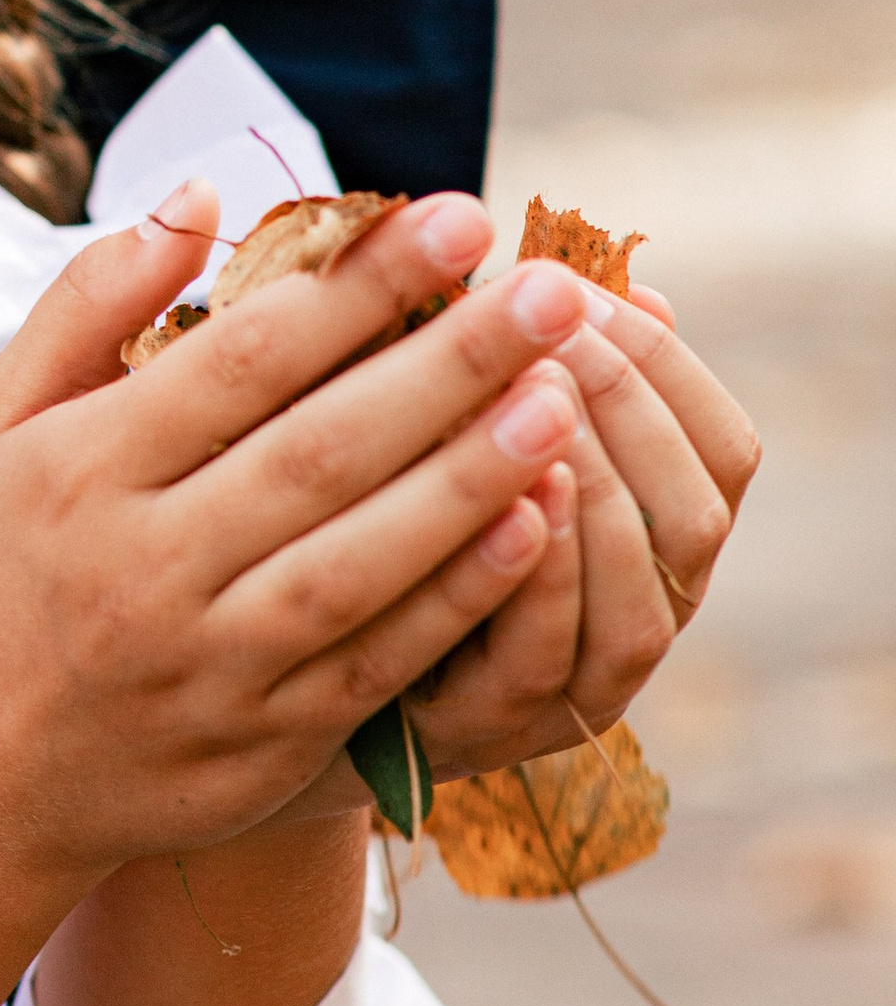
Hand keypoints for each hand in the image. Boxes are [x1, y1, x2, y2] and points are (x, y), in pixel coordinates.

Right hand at [0, 183, 597, 899]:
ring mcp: (207, 665)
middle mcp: (144, 566)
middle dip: (450, 363)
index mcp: (82, 468)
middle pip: (319, 450)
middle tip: (552, 289)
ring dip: (472, 478)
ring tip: (564, 394)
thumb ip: (91, 300)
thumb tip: (204, 195)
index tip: (456, 218)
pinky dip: (458, 596)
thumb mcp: (3, 421)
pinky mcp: (263, 745)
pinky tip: (534, 526)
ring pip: (360, 561)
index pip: (242, 357)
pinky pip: (379, 663)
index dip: (358, 284)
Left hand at [417, 276, 759, 769]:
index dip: (667, 366)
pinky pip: (538, 663)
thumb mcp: (452, 422)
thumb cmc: (381, 501)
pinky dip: (532, 578)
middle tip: (550, 334)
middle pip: (693, 521)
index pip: (723, 452)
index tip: (584, 292)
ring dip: (593, 493)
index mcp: (651, 536)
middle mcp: (636, 615)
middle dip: (628, 412)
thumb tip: (624, 278)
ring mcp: (571, 686)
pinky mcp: (487, 727)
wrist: (282, 652)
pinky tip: (504, 499)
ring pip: (636, 606)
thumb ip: (531, 365)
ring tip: (534, 399)